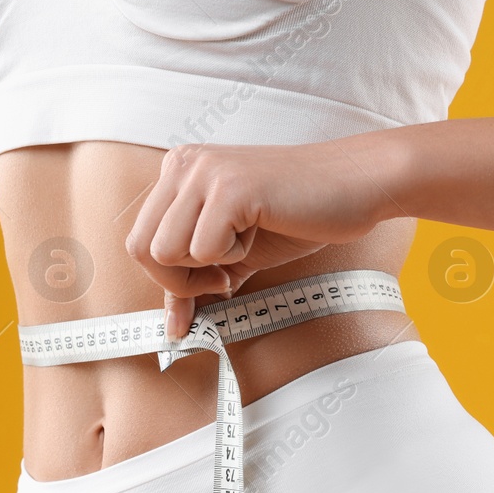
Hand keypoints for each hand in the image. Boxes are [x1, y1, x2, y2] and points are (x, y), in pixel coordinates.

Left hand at [124, 138, 399, 336]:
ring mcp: (204, 172)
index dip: (170, 278)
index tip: (210, 285)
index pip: (139, 241)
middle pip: (141, 249)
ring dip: (208, 267)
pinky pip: (202, 250)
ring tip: (245, 247)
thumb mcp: (236, 251)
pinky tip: (259, 234)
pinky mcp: (230, 189)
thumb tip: (173, 328)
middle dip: (180, 280)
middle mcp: (183, 164)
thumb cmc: (298, 216)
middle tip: (225, 276)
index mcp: (178, 170)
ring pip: (165, 251)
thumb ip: (199, 281)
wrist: (355, 186)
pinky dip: (233, 258)